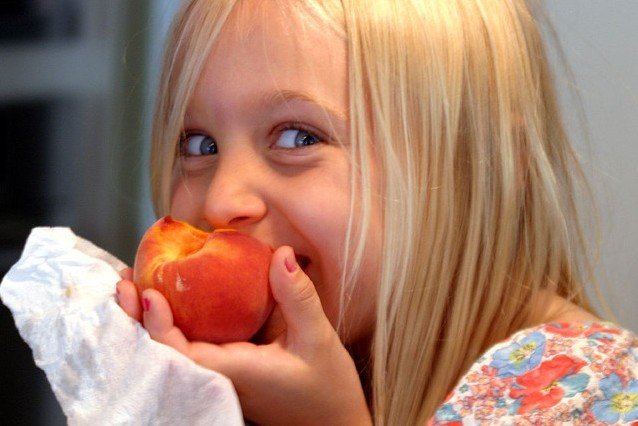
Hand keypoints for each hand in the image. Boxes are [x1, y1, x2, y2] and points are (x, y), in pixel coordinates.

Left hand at [116, 246, 371, 424]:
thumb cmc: (328, 390)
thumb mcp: (319, 340)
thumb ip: (298, 298)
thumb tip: (281, 254)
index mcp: (234, 372)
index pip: (181, 353)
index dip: (157, 326)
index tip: (146, 293)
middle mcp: (218, 378)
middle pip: (164, 352)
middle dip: (138, 318)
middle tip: (123, 282)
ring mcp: (219, 378)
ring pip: (172, 350)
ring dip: (149, 321)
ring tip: (133, 287)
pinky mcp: (225, 374)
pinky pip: (189, 349)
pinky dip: (171, 325)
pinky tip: (169, 304)